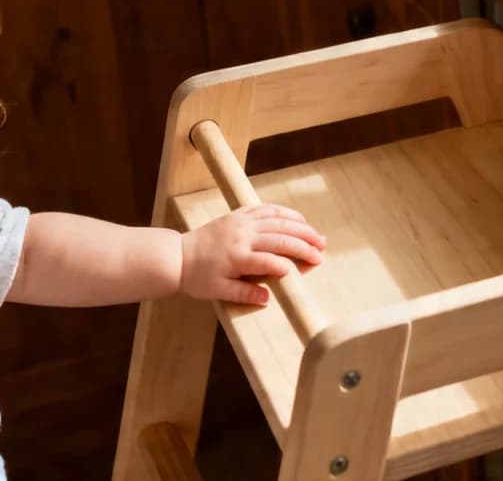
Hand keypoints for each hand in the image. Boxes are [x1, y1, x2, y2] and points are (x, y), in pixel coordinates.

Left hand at [179, 205, 325, 305]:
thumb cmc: (198, 277)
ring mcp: (243, 222)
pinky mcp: (240, 214)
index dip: (290, 264)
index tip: (307, 268)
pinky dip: (286, 213)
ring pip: (279, 221)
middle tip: (321, 252)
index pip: (270, 260)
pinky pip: (267, 209)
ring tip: (318, 236)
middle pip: (281, 237)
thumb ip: (243, 293)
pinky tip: (299, 219)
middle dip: (305, 244)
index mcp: (238, 257)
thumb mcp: (218, 291)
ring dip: (301, 228)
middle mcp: (243, 236)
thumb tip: (267, 298)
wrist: (176, 256)